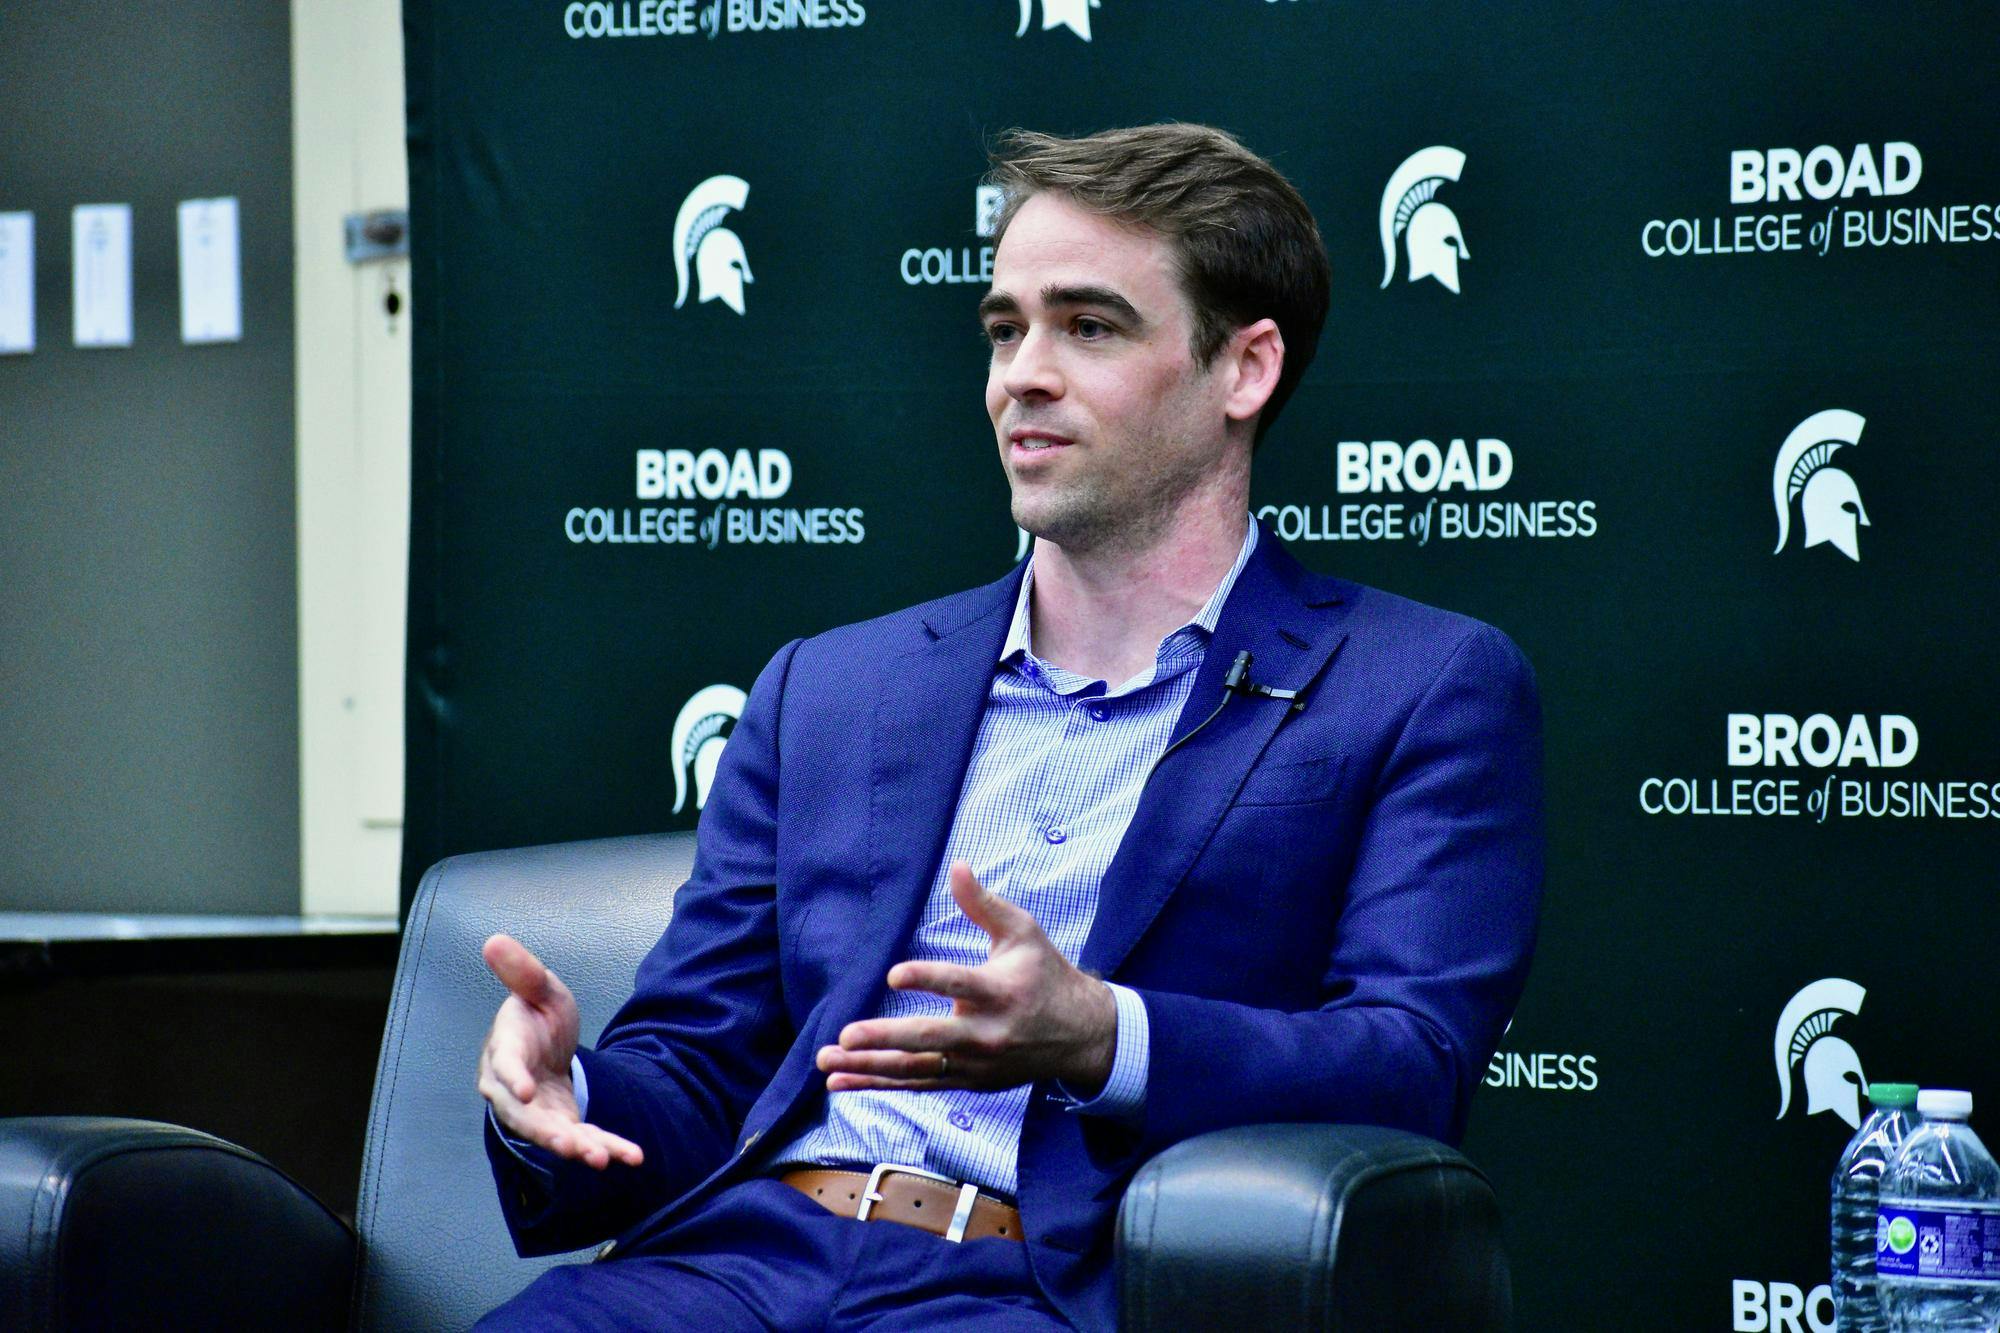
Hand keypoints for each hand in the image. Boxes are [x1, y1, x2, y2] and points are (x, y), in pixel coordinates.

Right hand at [477, 934, 642, 1171]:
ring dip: (578, 1147)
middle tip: (571, 1145)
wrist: (546, 1043)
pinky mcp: (561, 1124)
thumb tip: (494, 940)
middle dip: (548, 1133)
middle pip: (525, 1117)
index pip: (505, 1067)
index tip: (527, 1092)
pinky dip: (606, 1147)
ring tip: (601, 1158)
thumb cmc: (537, 1014)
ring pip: (553, 1135)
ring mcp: (536, 1112)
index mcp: (504, 1051)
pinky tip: (631, 1157)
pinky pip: (583, 1138)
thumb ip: (522, 972)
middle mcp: (513, 1091)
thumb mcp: (539, 988)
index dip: (514, 1080)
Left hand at [815, 863, 1116, 1094]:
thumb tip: (957, 865)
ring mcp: (975, 1064)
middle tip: (845, 1035)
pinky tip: (841, 1082)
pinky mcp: (966, 1080)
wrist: (1080, 1035)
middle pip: (930, 1039)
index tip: (894, 974)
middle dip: (885, 1039)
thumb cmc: (1045, 974)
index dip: (927, 979)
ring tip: (827, 1060)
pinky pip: (917, 1084)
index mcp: (1000, 992)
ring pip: (915, 1069)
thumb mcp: (1023, 932)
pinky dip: (878, 1084)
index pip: (960, 984)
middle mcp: (986, 1034)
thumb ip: (984, 904)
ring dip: (869, 1067)